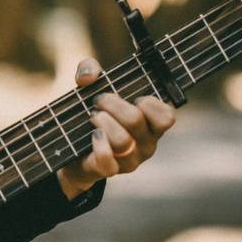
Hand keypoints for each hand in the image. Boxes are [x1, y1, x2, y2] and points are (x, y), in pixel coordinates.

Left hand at [55, 57, 175, 199]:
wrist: (75, 149)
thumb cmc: (95, 113)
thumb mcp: (93, 88)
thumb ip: (89, 71)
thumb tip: (87, 76)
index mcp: (152, 124)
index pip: (167, 117)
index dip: (150, 103)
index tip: (133, 96)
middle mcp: (146, 143)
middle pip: (136, 121)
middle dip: (113, 104)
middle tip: (99, 100)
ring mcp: (130, 159)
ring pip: (122, 141)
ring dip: (103, 122)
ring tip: (93, 116)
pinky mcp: (111, 170)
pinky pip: (108, 162)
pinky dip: (99, 145)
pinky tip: (93, 134)